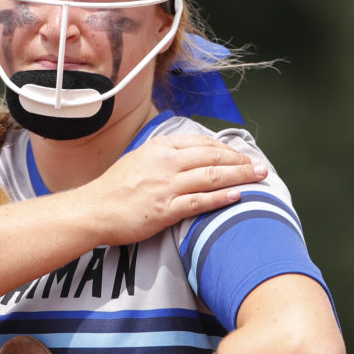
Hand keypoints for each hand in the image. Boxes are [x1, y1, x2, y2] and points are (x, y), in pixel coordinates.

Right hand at [83, 133, 266, 246]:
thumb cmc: (113, 189)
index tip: (241, 155)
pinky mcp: (165, 209)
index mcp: (160, 147)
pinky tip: (238, 196)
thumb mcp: (138, 160)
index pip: (202, 143)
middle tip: (260, 166)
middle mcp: (166, 162)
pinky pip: (200, 201)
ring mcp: (166, 185)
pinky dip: (222, 198)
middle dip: (241, 161)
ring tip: (259, 178)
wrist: (92, 210)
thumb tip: (186, 158)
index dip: (227, 149)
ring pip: (212, 176)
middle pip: (213, 157)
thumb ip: (163, 157)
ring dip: (240, 176)